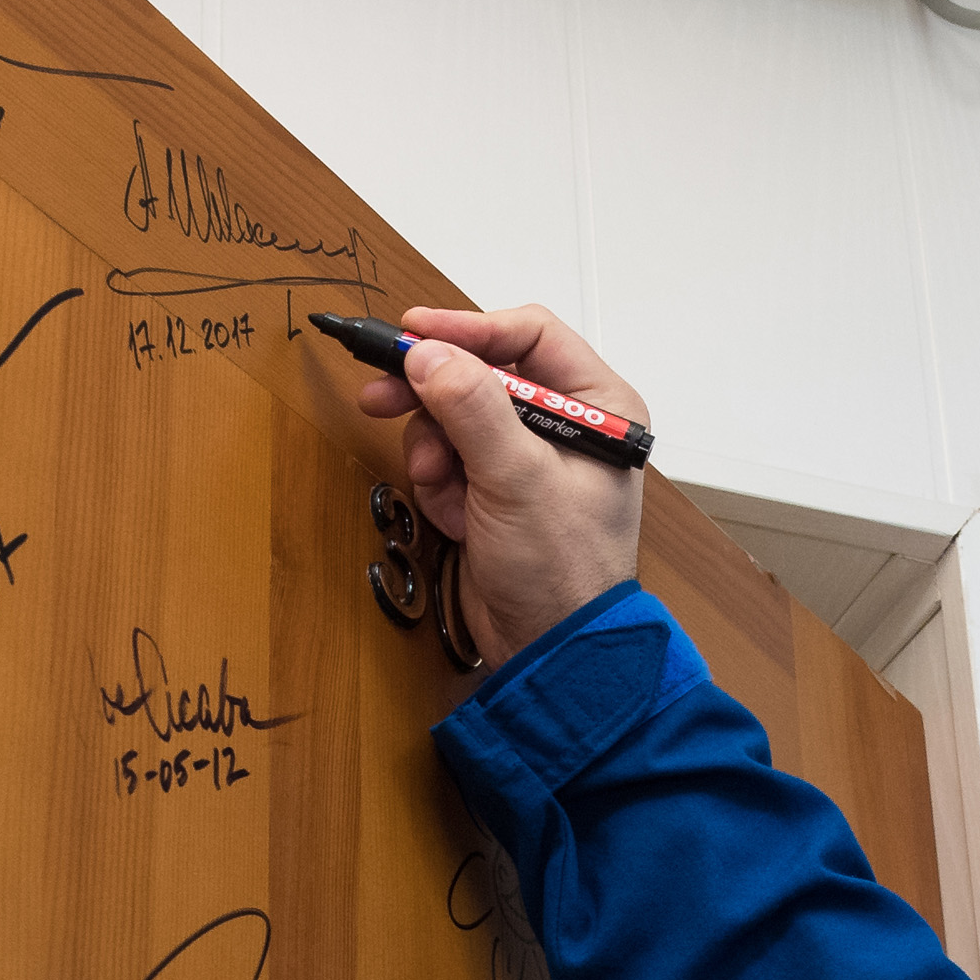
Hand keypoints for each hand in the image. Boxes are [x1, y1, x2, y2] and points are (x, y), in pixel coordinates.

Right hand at [352, 304, 647, 668]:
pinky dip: (442, 484)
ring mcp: (529, 458)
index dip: (469, 330)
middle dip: (435, 394)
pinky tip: (455, 517)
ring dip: (436, 450)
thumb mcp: (517, 479)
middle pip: (483, 372)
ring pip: (456, 416)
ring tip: (441, 487)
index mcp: (599, 405)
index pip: (529, 335)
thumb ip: (472, 409)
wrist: (548, 650)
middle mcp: (566, 423)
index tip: (414, 334)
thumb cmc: (559, 568)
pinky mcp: (497, 490)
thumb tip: (426, 353)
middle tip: (380, 395)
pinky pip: (450, 459)